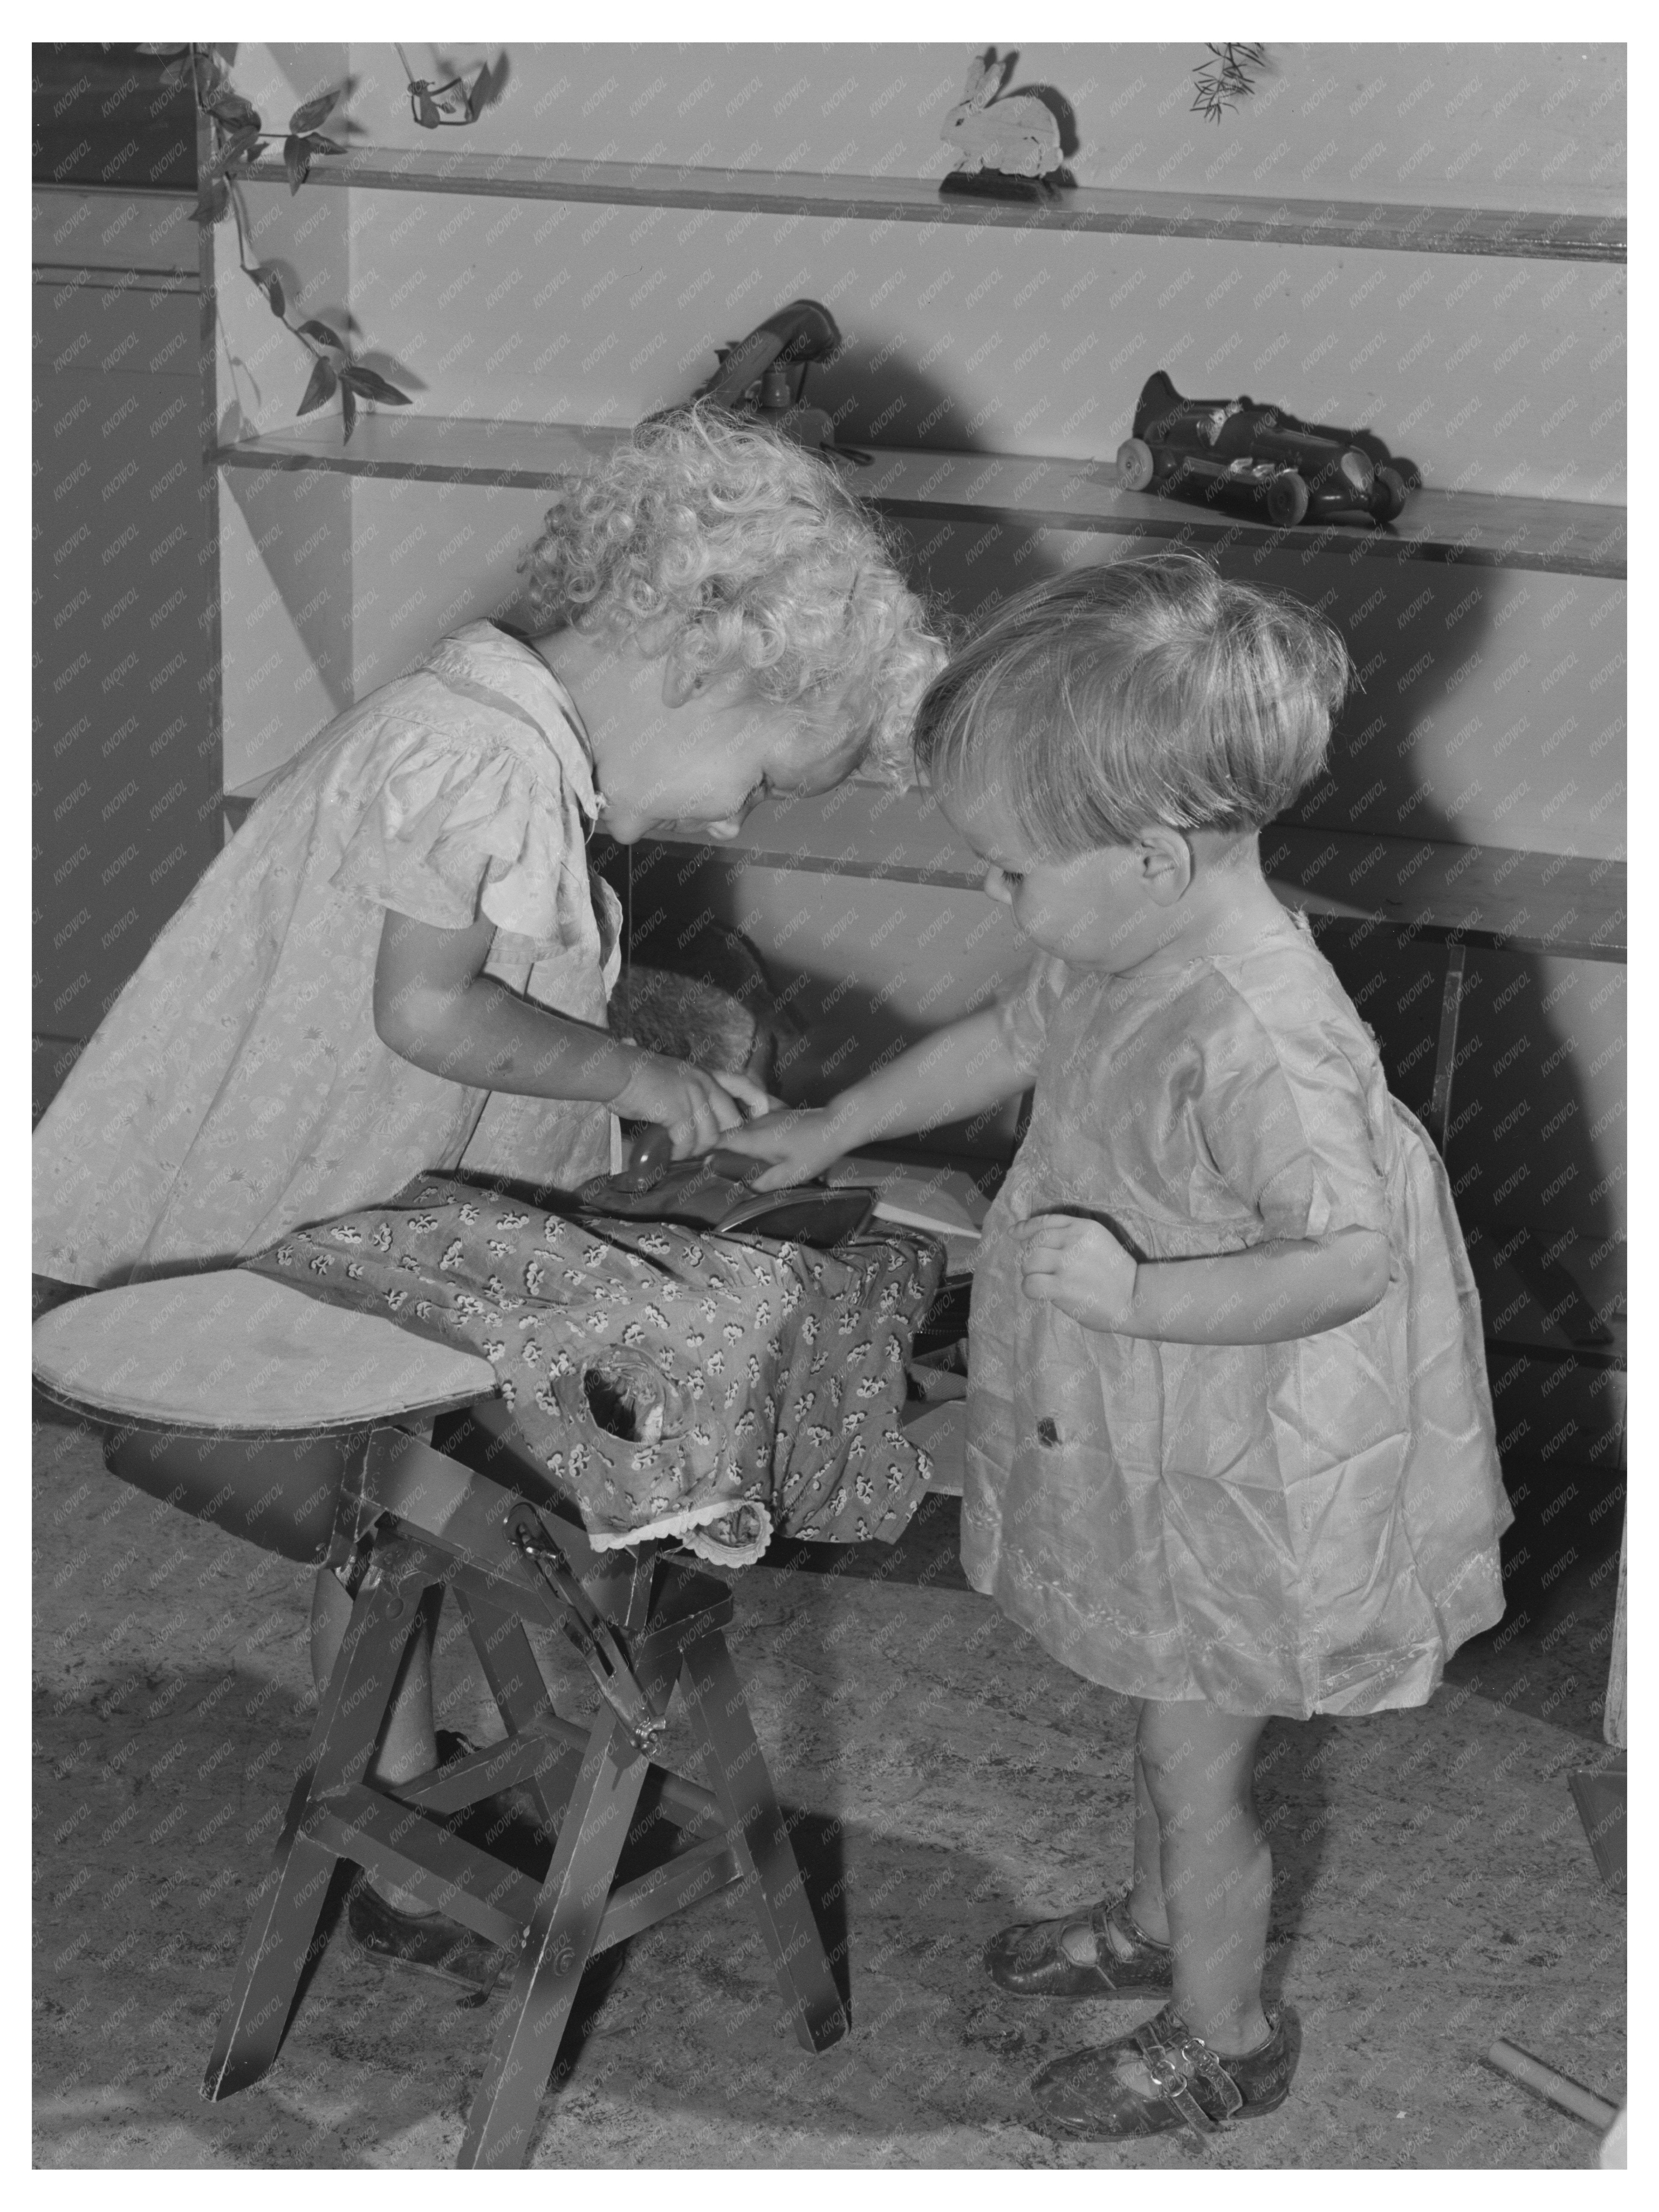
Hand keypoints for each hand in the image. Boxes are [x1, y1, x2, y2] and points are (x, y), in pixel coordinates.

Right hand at [607, 1051, 772, 1158]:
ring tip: (680, 1151)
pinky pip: (688, 1140)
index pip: (744, 1086)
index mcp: (704, 1074)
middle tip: (701, 1147)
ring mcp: (692, 1095)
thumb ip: (687, 1093)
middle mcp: (703, 1082)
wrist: (616, 1071)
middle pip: (730, 1120)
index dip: (758, 1102)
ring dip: (695, 1149)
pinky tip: (671, 1151)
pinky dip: (680, 1151)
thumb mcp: (672, 1078)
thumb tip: (691, 1117)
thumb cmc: (636, 1076)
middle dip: (719, 1139)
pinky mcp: (677, 1110)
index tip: (764, 1117)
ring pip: (709, 1135)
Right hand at [712, 1105, 852, 1191]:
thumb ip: (765, 1183)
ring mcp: (764, 1116)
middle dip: (715, 1143)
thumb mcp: (790, 1175)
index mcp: (752, 1138)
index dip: (704, 1146)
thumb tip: (746, 1189)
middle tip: (707, 1162)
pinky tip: (752, 1144)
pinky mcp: (774, 1113)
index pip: (718, 1138)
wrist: (836, 1124)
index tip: (696, 1157)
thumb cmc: (813, 1151)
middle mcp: (753, 1123)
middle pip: (725, 1131)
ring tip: (727, 1156)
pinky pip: (752, 1122)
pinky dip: (747, 1132)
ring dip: (731, 1137)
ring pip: (739, 1126)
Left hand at [1017, 1212, 1138, 1332]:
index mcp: (1083, 1226)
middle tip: (1045, 1271)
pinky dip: (1032, 1289)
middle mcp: (1073, 1241)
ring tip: (1046, 1282)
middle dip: (1033, 1257)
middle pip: (1033, 1244)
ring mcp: (1067, 1263)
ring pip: (1029, 1263)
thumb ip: (1071, 1235)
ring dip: (1032, 1273)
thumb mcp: (1099, 1241)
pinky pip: (1030, 1284)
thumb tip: (1030, 1237)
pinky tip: (1043, 1293)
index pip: (1045, 1222)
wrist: (1136, 1298)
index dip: (1025, 1228)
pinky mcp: (1062, 1286)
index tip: (1013, 1233)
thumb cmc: (1117, 1274)